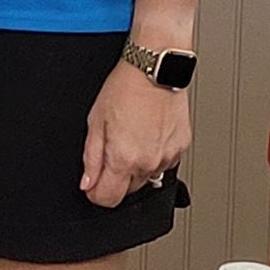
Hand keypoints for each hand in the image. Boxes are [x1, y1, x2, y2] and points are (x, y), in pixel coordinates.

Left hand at [80, 61, 190, 208]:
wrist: (155, 69)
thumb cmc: (125, 88)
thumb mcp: (96, 121)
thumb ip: (91, 158)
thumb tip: (88, 183)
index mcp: (124, 158)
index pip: (108, 199)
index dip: (96, 193)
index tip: (93, 183)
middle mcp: (148, 163)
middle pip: (127, 191)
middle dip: (117, 176)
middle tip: (113, 147)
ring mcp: (167, 157)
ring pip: (146, 177)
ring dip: (137, 165)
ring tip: (133, 135)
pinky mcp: (181, 148)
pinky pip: (164, 163)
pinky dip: (154, 154)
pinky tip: (148, 133)